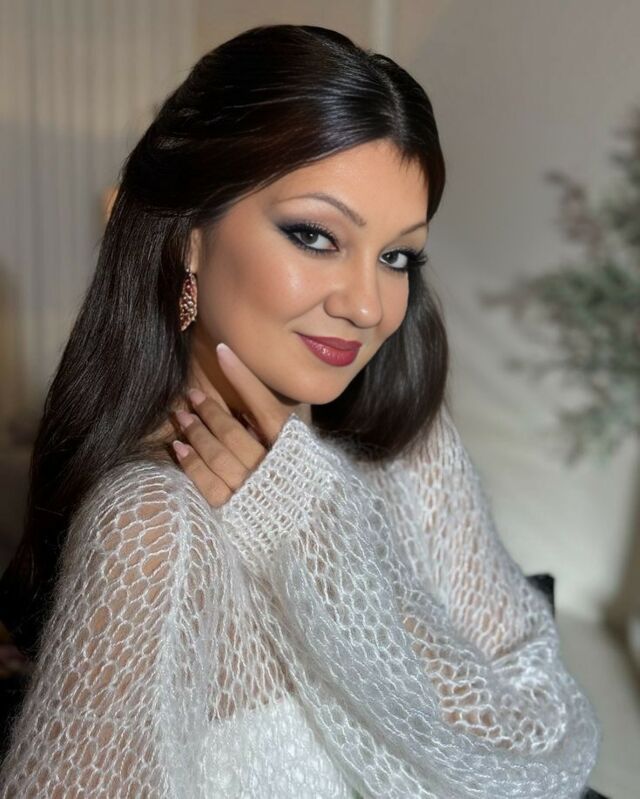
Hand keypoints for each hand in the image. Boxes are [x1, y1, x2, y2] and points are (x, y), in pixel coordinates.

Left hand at [171, 343, 293, 507]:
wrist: (310, 541)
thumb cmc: (306, 492)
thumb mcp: (305, 458)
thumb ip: (285, 434)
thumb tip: (255, 408)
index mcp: (294, 452)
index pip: (266, 407)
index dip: (243, 378)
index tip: (222, 350)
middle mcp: (272, 470)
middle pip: (234, 433)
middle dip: (210, 410)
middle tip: (193, 394)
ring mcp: (251, 493)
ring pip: (218, 455)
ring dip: (197, 432)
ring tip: (182, 415)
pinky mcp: (233, 514)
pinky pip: (207, 485)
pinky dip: (191, 464)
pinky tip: (179, 447)